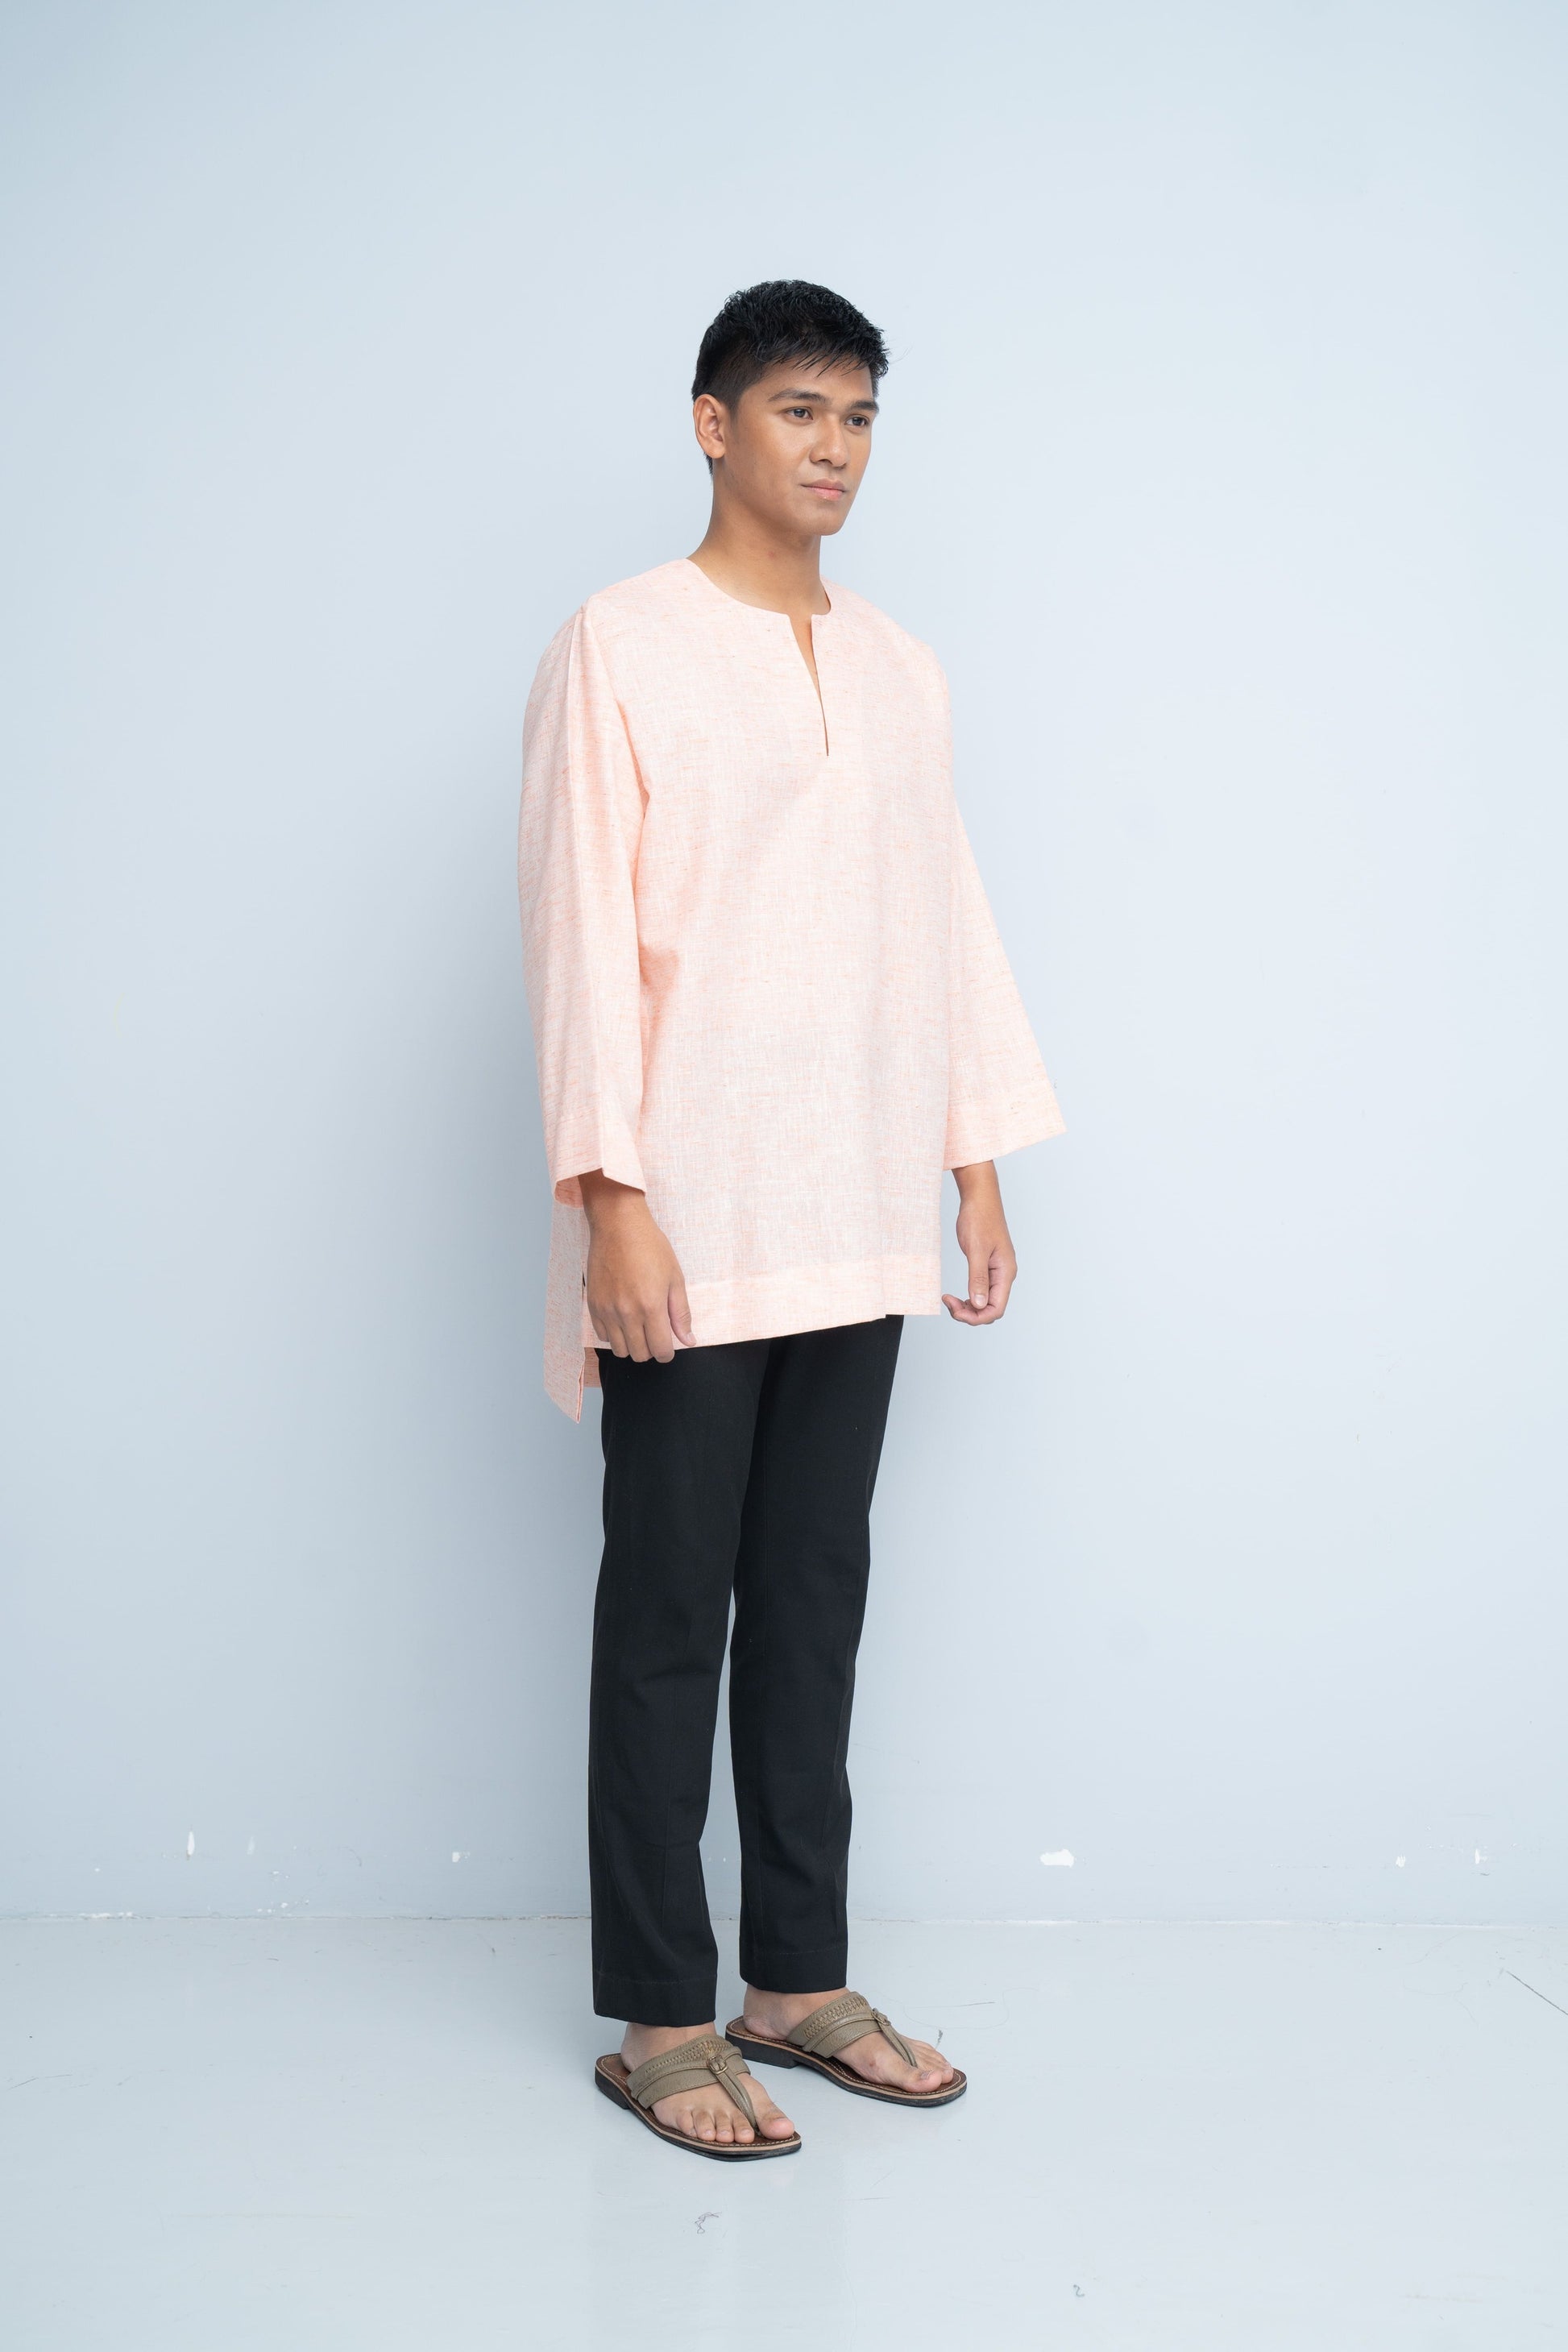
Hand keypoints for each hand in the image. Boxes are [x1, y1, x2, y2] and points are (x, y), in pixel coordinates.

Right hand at [578, 1171, 692, 1361]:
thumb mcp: (675, 1278)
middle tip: (654, 1333)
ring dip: (631, 1344)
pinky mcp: (593, 1305)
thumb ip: (681, 1313)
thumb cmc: (650, 1246)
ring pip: (619, 1350)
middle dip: (650, 1349)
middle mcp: (627, 1313)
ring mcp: (607, 1310)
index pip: (660, 1350)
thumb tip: (689, 1340)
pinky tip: (622, 1318)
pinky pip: (602, 1335)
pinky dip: (614, 1333)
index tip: (668, 1345)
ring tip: (638, 1327)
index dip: (667, 1353)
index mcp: (651, 1306)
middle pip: (639, 1355)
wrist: (618, 1225)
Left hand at [941, 1161, 1016, 1325]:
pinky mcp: (988, 1266)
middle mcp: (1004, 1274)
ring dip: (969, 1307)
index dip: (977, 1316)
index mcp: (1006, 1272)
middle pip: (991, 1309)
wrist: (979, 1198)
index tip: (955, 1309)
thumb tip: (979, 1304)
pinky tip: (956, 1295)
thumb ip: (978, 1278)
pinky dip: (969, 1296)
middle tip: (948, 1303)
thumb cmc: (980, 1218)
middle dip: (970, 1313)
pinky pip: (981, 1290)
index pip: (997, 1309)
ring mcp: (997, 1271)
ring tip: (949, 1300)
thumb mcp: (976, 1249)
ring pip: (986, 1302)